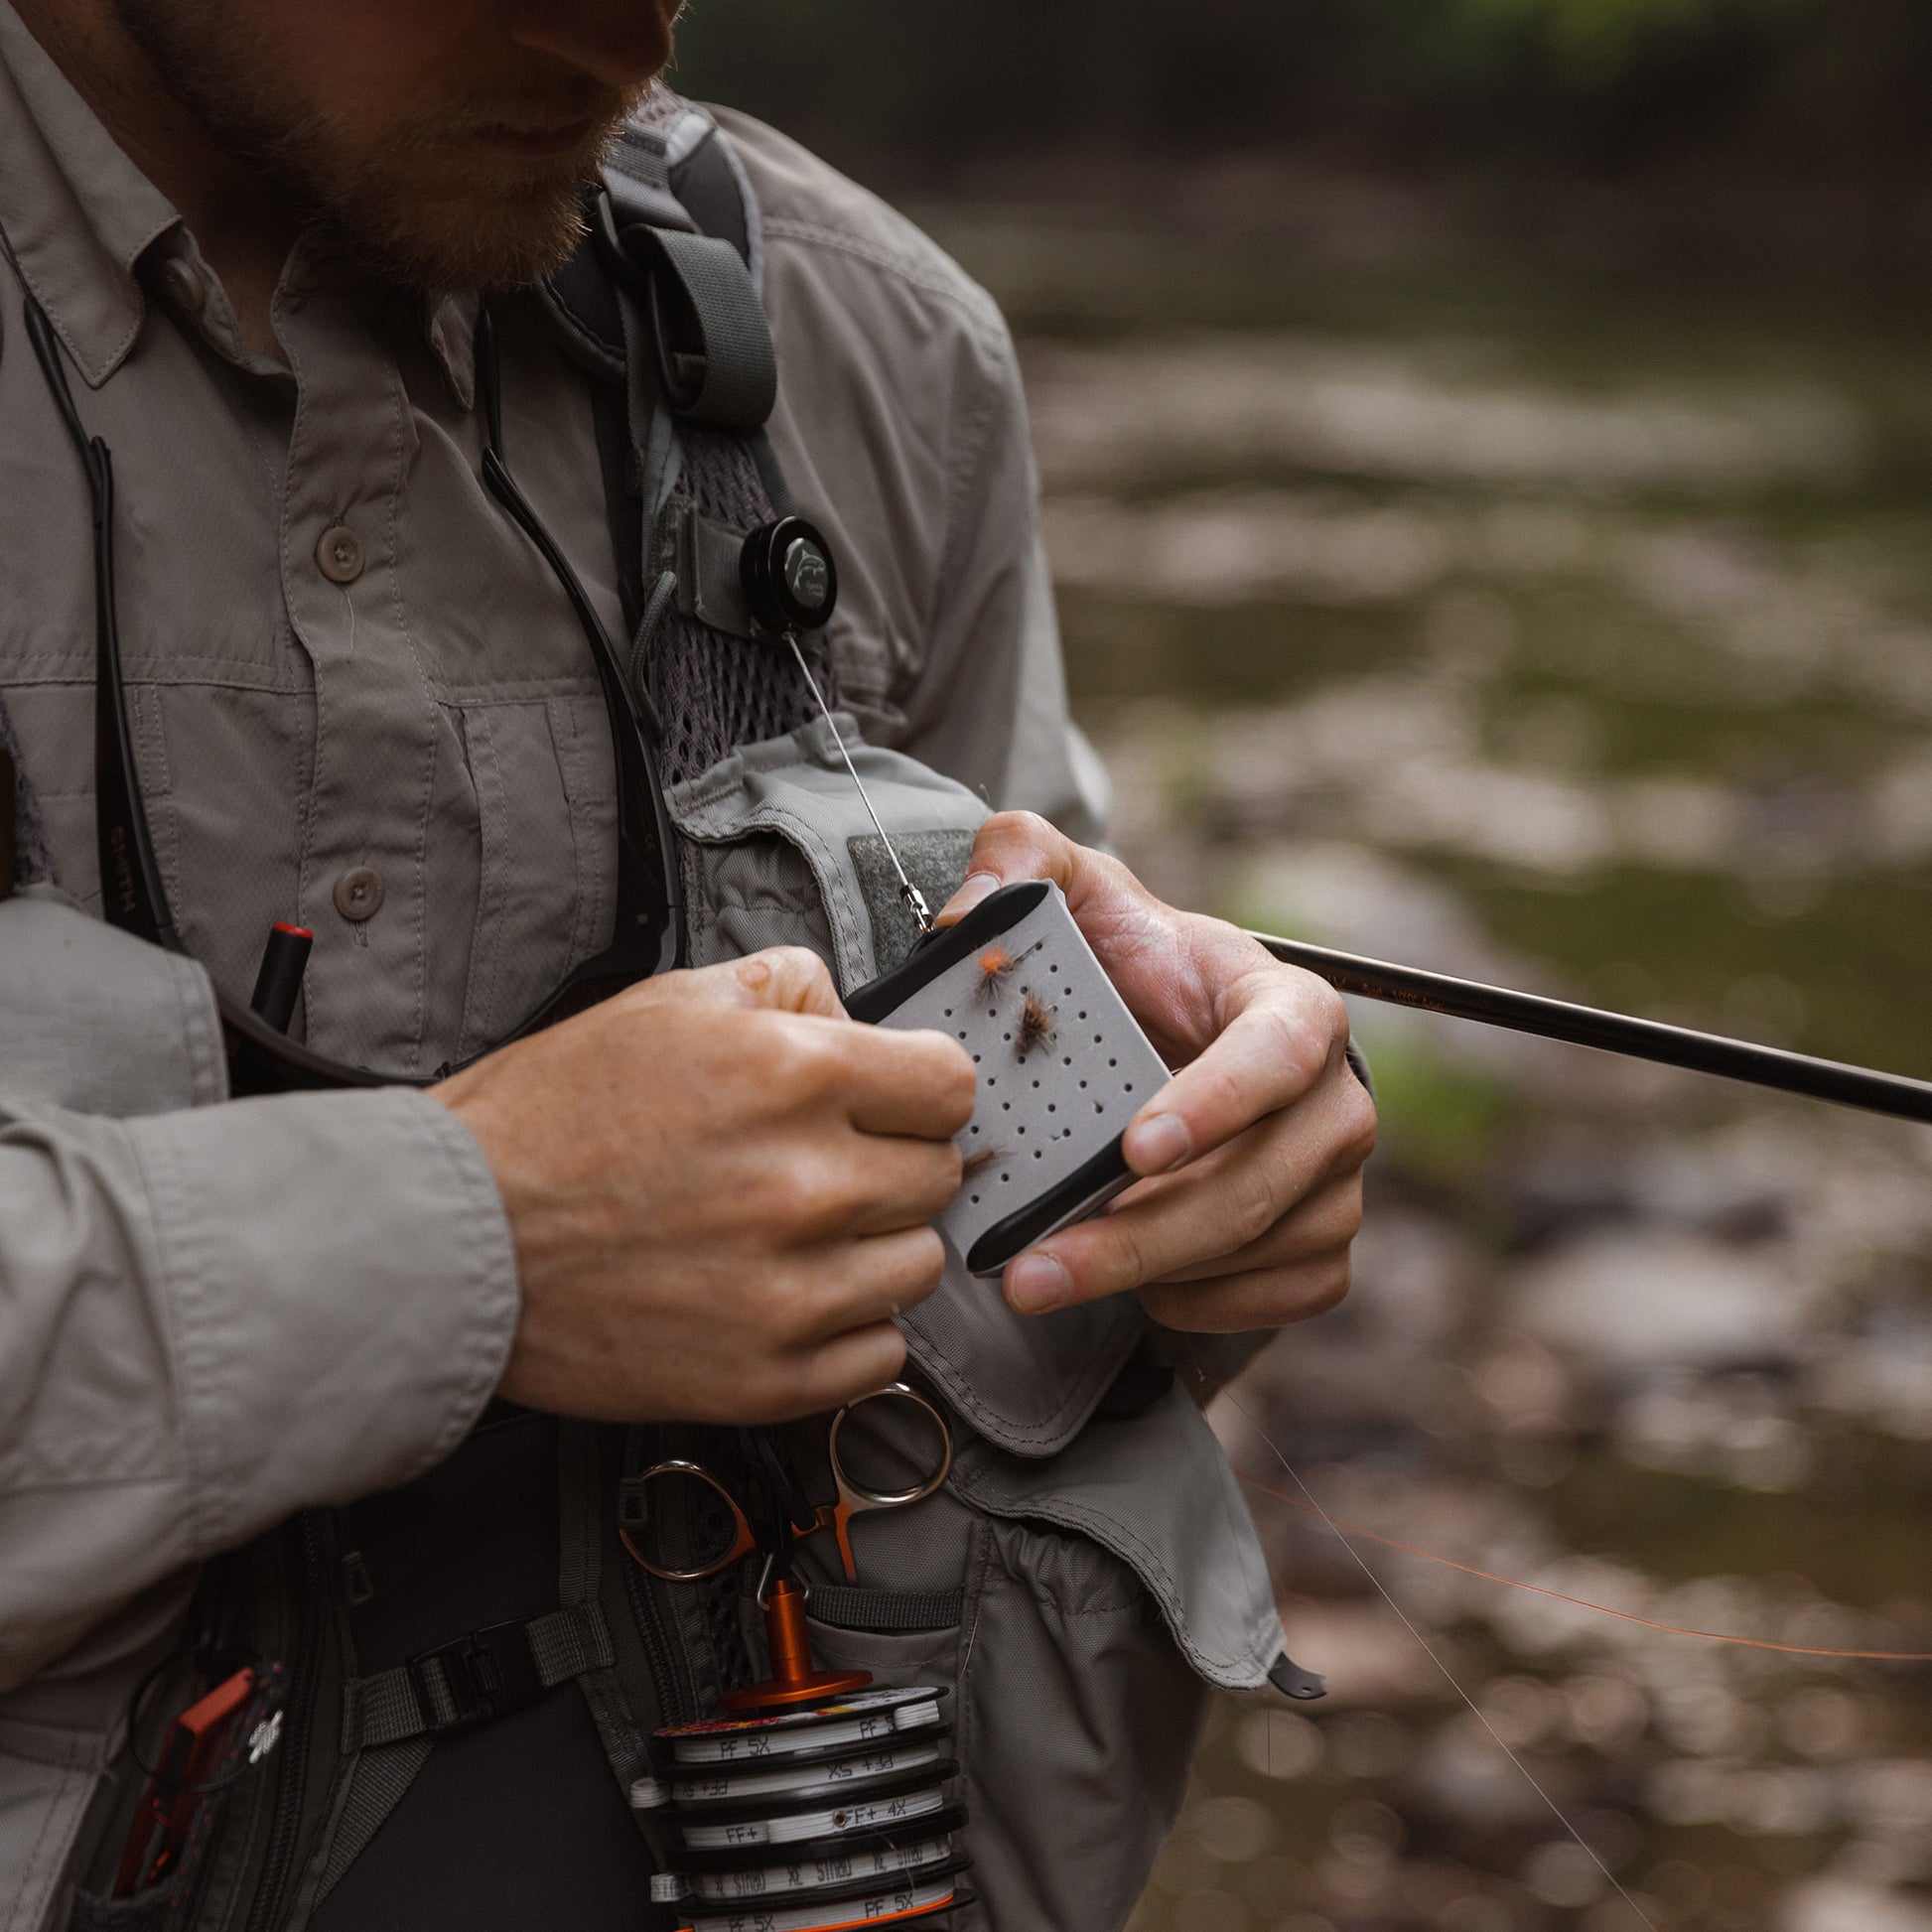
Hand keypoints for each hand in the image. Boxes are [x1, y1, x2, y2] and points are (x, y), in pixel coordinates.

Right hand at [432, 949, 973, 1423]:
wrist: (449, 1239)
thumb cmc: (546, 1122)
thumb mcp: (667, 1003)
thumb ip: (785, 986)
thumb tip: (855, 1012)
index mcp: (791, 1076)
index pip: (951, 1085)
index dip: (921, 1087)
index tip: (894, 1101)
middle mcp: (805, 1185)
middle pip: (939, 1176)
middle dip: (893, 1160)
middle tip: (828, 1163)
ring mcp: (790, 1292)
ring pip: (920, 1267)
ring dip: (876, 1247)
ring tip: (802, 1233)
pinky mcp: (765, 1377)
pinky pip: (882, 1355)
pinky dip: (850, 1329)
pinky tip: (791, 1295)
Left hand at [938, 815, 1375, 1333]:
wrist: (1165, 1028)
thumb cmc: (1127, 963)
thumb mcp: (1073, 890)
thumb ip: (1021, 861)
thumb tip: (969, 911)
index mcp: (1290, 1004)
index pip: (1282, 1053)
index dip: (1218, 1103)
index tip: (1134, 1148)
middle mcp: (1334, 1094)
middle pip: (1264, 1179)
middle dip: (1146, 1233)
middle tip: (1038, 1267)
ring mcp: (1337, 1174)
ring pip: (1270, 1245)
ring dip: (1159, 1274)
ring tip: (1051, 1279)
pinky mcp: (1324, 1237)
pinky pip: (1286, 1295)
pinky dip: (1210, 1306)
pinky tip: (1137, 1292)